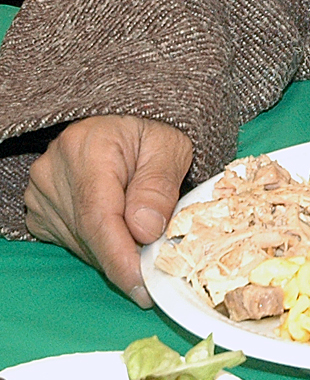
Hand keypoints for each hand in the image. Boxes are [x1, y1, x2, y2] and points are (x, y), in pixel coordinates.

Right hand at [24, 116, 193, 306]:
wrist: (123, 123)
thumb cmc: (151, 132)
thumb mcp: (170, 147)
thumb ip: (158, 186)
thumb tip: (144, 231)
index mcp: (88, 147)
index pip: (98, 217)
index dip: (121, 258)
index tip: (143, 286)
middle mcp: (53, 171)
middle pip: (89, 236)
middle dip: (127, 257)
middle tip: (160, 265)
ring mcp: (40, 193)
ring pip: (81, 244)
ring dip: (116, 250)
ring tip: (146, 233)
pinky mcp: (40, 211)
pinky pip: (72, 241)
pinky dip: (100, 244)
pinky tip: (120, 226)